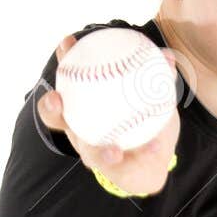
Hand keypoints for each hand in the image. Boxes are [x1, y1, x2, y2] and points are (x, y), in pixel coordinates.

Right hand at [37, 33, 180, 195]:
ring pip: (91, 156)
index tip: (67, 42)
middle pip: (56, 120)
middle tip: (57, 99)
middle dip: (51, 108)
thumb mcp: (148, 96)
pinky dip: (144, 155)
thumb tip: (166, 56)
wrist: (154, 157)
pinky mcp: (116, 173)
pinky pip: (127, 168)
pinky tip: (156, 148)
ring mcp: (94, 155)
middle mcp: (79, 132)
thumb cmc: (143, 118)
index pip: (67, 79)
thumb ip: (155, 78)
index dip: (62, 62)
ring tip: (113, 150)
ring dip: (101, 153)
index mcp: (80, 109)